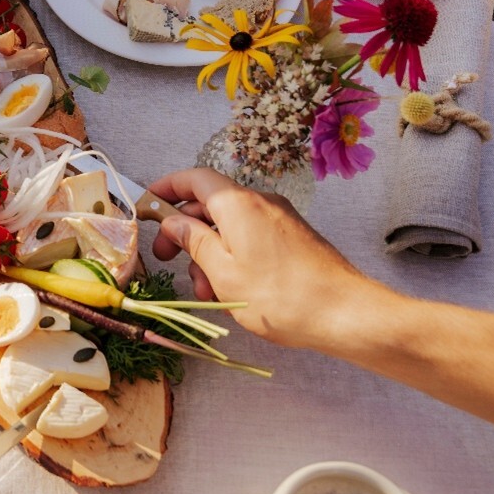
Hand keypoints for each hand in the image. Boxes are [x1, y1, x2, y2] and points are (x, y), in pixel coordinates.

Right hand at [148, 169, 370, 350]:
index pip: (194, 179)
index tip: (147, 204)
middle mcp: (260, 202)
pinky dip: (233, 255)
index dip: (167, 187)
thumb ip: (193, 241)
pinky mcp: (293, 238)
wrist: (346, 314)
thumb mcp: (222, 272)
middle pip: (210, 204)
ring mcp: (280, 219)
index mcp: (238, 203)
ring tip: (205, 289)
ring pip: (230, 225)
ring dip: (209, 251)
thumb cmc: (280, 296)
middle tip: (166, 258)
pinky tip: (231, 288)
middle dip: (184, 230)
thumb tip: (173, 222)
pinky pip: (251, 236)